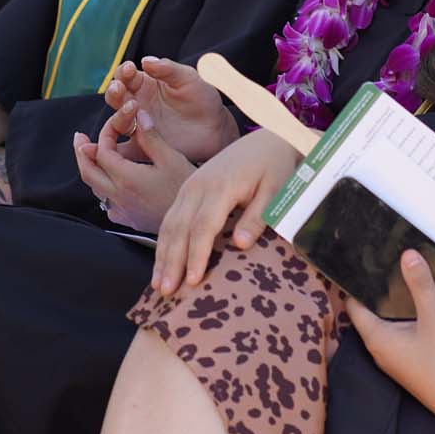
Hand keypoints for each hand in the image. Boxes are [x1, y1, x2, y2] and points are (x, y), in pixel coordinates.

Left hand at [74, 107, 194, 232]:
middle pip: (88, 172)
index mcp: (126, 177)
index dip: (104, 134)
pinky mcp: (131, 220)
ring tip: (93, 157)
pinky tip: (112, 186)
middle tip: (79, 138)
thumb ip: (151, 138)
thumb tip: (139, 116)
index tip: (114, 124)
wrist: (197, 222)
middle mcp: (119, 196)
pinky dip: (104, 191)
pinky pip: (108, 205)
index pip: (102, 152)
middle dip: (81, 153)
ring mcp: (123, 211)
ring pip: (96, 189)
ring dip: (91, 171)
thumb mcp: (171, 159)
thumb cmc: (187, 188)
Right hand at [103, 56, 237, 162]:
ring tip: (133, 108)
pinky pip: (123, 148)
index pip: (126, 75)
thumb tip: (145, 60)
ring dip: (119, 113)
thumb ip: (168, 69)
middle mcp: (137, 104)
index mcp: (145, 84)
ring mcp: (138, 125)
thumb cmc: (202, 99)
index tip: (130, 69)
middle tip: (120, 88)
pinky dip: (114, 146)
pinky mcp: (142, 146)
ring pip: (117, 120)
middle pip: (115, 96)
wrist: (216, 129)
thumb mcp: (188, 78)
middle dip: (115, 90)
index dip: (124, 71)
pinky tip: (114, 142)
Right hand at [151, 128, 298, 294]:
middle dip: (172, 261)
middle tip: (166, 292)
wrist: (266, 140)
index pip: (203, 226)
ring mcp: (190, 186)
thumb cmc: (274, 167)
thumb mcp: (275, 191)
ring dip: (162, 255)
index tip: (193, 281)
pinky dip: (164, 242)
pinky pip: (171, 217)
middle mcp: (199, 186)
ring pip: (170, 223)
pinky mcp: (188, 189)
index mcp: (221, 186)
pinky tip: (163, 263)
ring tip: (159, 284)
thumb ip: (257, 217)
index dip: (196, 255)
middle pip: (180, 227)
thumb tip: (241, 246)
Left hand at [347, 252, 434, 433]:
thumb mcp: (433, 318)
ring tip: (402, 276)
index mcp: (376, 338)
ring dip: (394, 305)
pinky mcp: (412, 363)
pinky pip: (402, 334)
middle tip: (384, 262)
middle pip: (371, 313)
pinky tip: (420, 304)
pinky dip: (407, 318)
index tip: (361, 261)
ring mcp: (396, 359)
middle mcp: (380, 350)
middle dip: (377, 290)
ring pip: (388, 324)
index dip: (355, 283)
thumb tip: (407, 254)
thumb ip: (421, 286)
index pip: (354, 305)